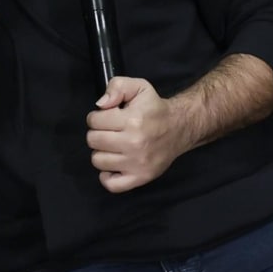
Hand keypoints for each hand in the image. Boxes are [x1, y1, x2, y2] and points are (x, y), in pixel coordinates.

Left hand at [85, 76, 194, 192]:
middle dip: (97, 133)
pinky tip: (114, 164)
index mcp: (132, 120)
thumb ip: (117, 87)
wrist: (179, 127)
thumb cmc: (154, 108)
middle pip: (93, 140)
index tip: (107, 117)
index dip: (97, 117)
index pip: (94, 121)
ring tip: (114, 145)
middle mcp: (134, 143)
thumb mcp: (139, 86)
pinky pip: (112, 184)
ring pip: (98, 160)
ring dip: (102, 152)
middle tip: (110, 131)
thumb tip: (100, 105)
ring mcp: (137, 163)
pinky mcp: (140, 178)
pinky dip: (108, 176)